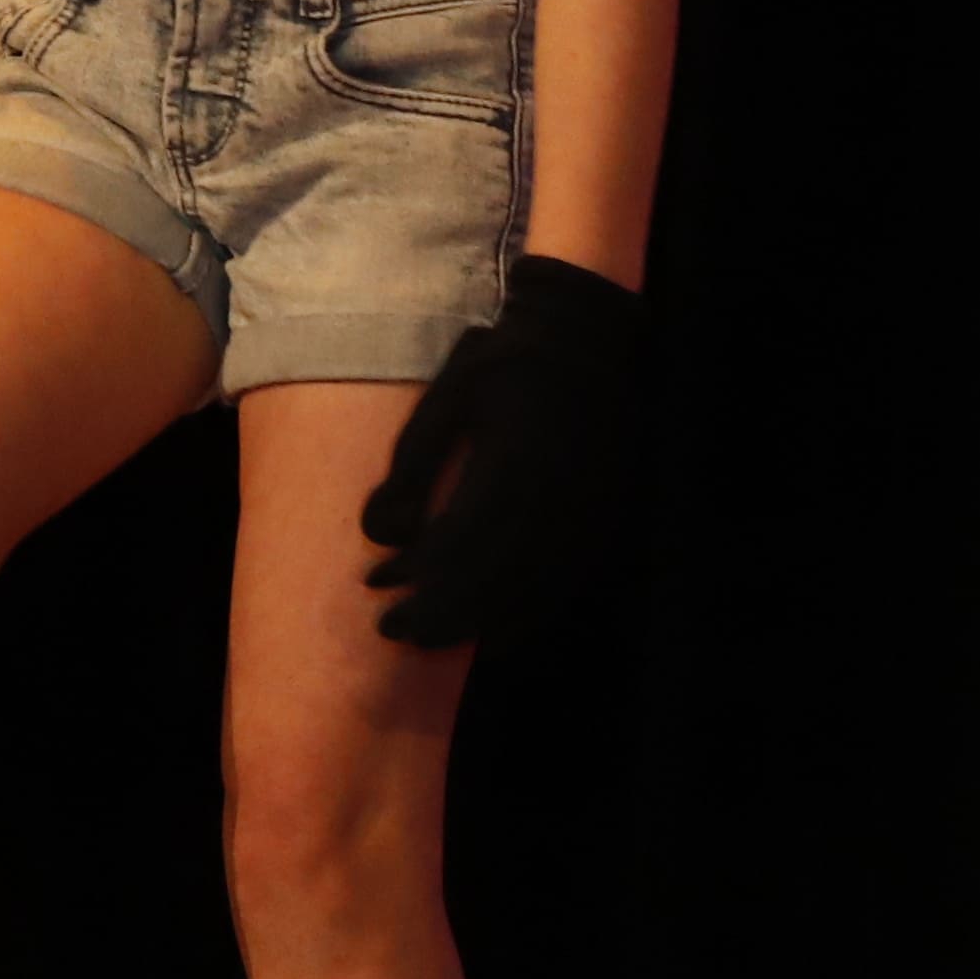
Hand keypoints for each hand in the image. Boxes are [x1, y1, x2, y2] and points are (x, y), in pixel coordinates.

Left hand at [357, 258, 646, 653]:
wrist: (588, 340)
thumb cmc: (506, 362)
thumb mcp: (449, 396)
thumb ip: (413, 465)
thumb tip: (378, 532)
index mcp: (512, 460)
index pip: (457, 540)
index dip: (414, 573)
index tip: (375, 586)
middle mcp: (555, 495)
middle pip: (491, 577)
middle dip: (439, 611)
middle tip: (394, 630)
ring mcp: (586, 512)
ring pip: (530, 589)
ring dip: (478, 620)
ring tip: (432, 638)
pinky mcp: (604, 518)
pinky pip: (565, 582)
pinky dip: (527, 612)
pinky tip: (495, 628)